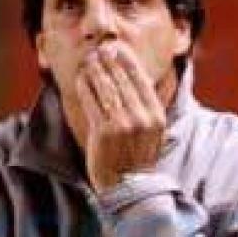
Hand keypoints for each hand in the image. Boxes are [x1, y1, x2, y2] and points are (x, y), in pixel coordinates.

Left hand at [75, 43, 167, 191]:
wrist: (128, 187)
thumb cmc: (137, 157)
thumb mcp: (153, 131)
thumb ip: (147, 106)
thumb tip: (134, 77)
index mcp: (156, 116)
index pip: (141, 79)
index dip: (127, 60)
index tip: (117, 49)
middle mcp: (142, 118)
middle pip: (122, 79)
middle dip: (109, 61)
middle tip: (100, 50)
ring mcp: (123, 125)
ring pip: (106, 87)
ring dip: (96, 70)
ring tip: (89, 60)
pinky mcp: (104, 132)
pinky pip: (92, 101)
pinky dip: (85, 87)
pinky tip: (81, 79)